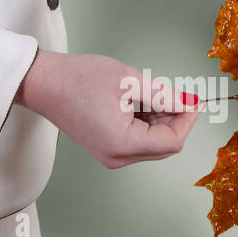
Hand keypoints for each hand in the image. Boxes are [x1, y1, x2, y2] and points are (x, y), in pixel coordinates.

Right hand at [16, 49, 201, 167]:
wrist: (44, 83)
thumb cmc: (78, 79)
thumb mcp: (128, 80)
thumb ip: (163, 95)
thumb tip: (187, 103)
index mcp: (122, 144)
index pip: (172, 141)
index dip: (187, 119)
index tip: (193, 98)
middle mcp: (117, 157)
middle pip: (164, 146)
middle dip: (175, 119)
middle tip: (174, 92)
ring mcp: (111, 156)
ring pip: (153, 143)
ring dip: (160, 120)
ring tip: (145, 93)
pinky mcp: (107, 148)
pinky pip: (138, 140)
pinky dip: (146, 122)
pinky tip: (137, 101)